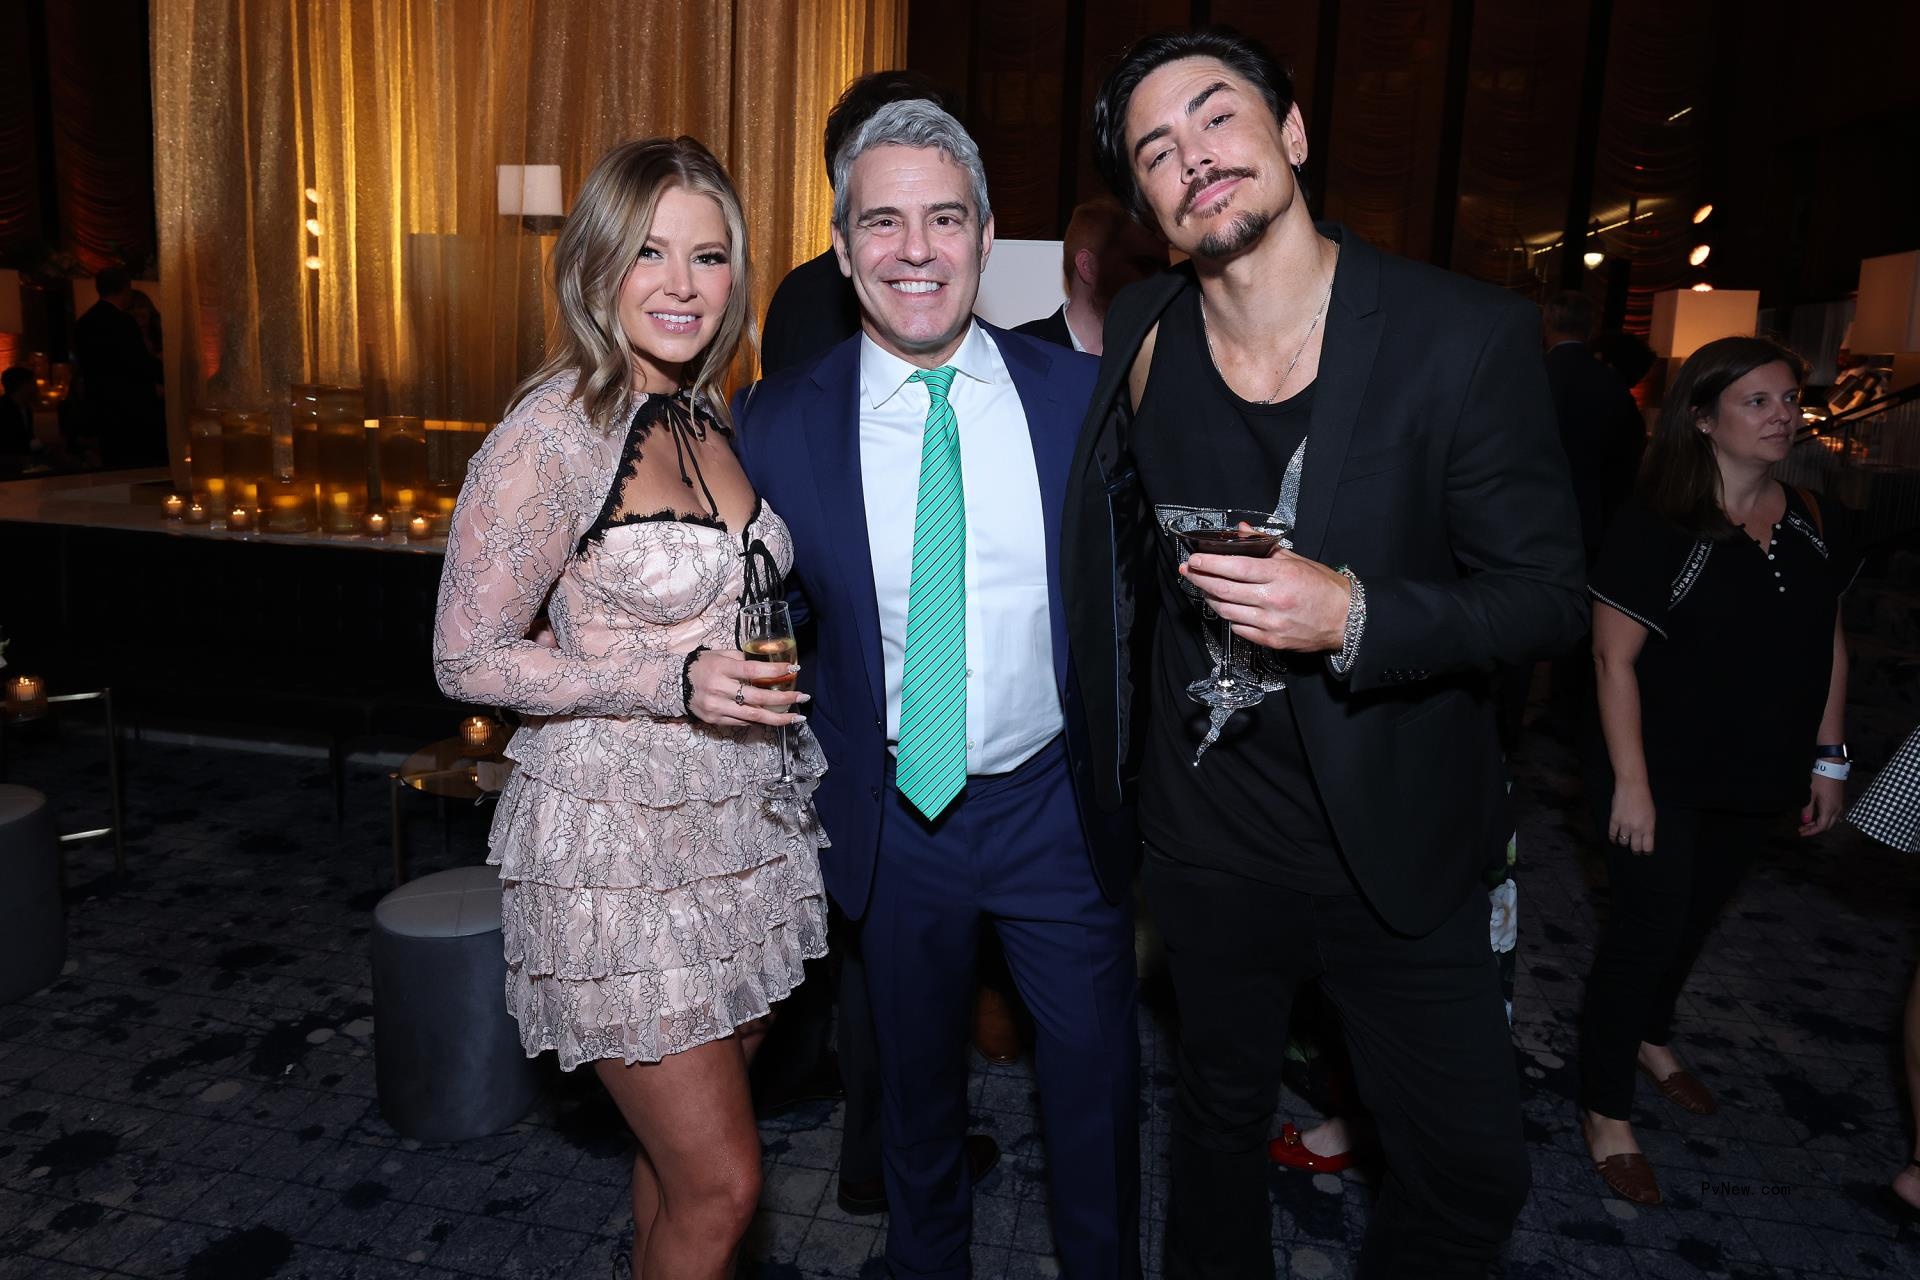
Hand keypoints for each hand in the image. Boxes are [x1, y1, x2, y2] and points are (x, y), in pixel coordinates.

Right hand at [685, 649, 806, 727]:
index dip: (775, 671)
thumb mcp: (721, 654)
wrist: (676, 684)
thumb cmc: (703, 665)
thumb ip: (743, 660)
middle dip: (783, 698)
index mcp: (721, 668)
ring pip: (753, 716)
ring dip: (778, 718)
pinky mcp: (715, 720)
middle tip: (803, 697)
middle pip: (757, 697)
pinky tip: (774, 719)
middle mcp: (719, 689)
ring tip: (796, 716)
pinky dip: (760, 721)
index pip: (752, 671)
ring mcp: (717, 707)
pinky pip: (742, 722)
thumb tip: (770, 665)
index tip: (794, 669)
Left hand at [1181, 544, 1350, 651]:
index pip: (1235, 567)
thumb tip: (1243, 531)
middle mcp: (1273, 600)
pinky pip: (1239, 629)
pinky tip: (1226, 607)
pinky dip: (1229, 617)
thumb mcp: (1298, 560)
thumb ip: (1267, 546)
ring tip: (1204, 588)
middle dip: (1201, 579)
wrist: (1348, 619)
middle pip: (1224, 590)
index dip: (1210, 563)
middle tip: (1189, 571)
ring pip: (1227, 611)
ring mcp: (1271, 623)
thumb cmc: (1325, 588)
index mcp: (1280, 576)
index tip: (1195, 559)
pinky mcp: (1271, 641)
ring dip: (1211, 599)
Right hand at [1608, 781, 1655, 854]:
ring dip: (1624, 843)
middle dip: (1635, 851)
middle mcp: (1637, 828)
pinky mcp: (1614, 820)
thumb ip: (1648, 827)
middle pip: (1635, 847)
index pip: (1647, 847)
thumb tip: (1644, 838)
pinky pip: (1612, 834)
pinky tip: (1614, 839)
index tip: (1644, 851)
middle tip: (1635, 850)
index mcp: (1649, 827)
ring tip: (1624, 842)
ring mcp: (1625, 825)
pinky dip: (1613, 838)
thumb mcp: (1651, 815)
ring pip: (1623, 842)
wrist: (1632, 787)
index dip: (1646, 851)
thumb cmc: (1644, 799)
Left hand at [1800, 774, 1844, 835]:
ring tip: (1808, 822)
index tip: (1801, 832)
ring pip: (1831, 820)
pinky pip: (1834, 815)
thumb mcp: (1810, 793)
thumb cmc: (1819, 779)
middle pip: (1828, 826)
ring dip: (1820, 824)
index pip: (1821, 826)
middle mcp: (1837, 809)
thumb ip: (1807, 808)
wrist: (1833, 766)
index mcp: (1829, 809)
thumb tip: (1805, 821)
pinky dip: (1825, 818)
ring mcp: (1840, 805)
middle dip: (1815, 829)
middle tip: (1803, 828)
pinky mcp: (1840, 801)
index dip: (1811, 831)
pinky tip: (1818, 816)